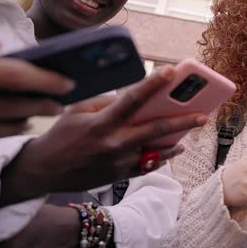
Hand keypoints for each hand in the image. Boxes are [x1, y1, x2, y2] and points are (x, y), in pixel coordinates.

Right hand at [0, 67, 207, 205]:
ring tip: (194, 126)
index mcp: (101, 123)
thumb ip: (106, 102)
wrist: (44, 171)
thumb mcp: (77, 112)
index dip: (154, 84)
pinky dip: (164, 155)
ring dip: (178, 138)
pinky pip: (148, 165)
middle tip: (202, 114)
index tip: (172, 71)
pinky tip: (177, 147)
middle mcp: (113, 143)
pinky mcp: (120, 176)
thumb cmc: (61, 136)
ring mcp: (118, 162)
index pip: (133, 99)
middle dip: (182, 121)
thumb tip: (133, 97)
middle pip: (155, 130)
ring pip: (157, 150)